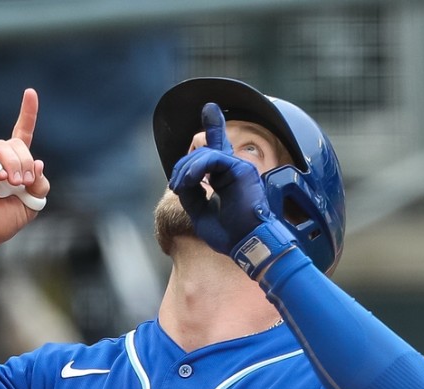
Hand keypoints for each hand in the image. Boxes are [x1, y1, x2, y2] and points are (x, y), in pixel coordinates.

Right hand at [0, 87, 50, 251]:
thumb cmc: (1, 222)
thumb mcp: (30, 205)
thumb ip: (39, 185)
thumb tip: (37, 162)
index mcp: (14, 166)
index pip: (22, 134)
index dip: (27, 114)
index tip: (31, 93)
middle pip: (16, 144)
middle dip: (25, 161)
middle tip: (24, 182)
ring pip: (0, 147)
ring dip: (13, 162)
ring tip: (14, 182)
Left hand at [168, 103, 273, 255]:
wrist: (247, 245)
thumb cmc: (228, 235)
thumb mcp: (200, 212)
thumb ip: (190, 193)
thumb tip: (181, 180)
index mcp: (226, 178)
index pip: (217, 148)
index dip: (214, 126)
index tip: (209, 108)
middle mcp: (234, 170)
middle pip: (202, 153)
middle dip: (182, 167)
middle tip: (176, 186)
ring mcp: (240, 168)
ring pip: (205, 154)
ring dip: (187, 169)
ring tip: (180, 186)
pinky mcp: (242, 169)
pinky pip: (214, 157)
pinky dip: (197, 168)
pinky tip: (190, 180)